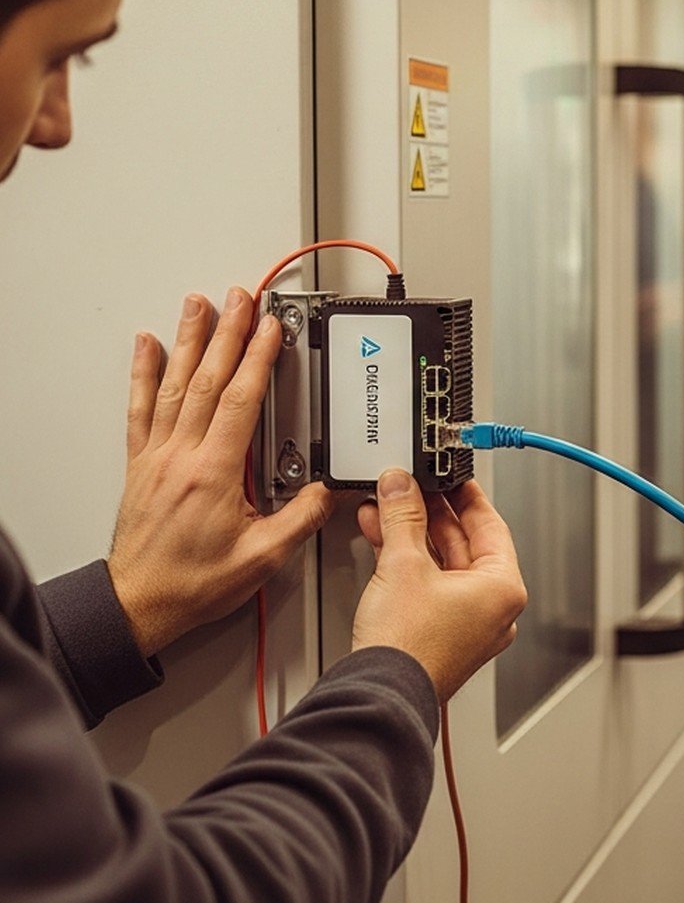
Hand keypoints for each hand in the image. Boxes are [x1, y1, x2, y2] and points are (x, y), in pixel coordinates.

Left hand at [109, 290, 333, 656]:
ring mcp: (156, 457)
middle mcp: (180, 457)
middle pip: (207, 381)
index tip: (270, 329)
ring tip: (197, 305)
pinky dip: (143, 374)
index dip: (256, 360)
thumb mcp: (262, 559)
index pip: (240, 402)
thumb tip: (325, 493)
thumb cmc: (192, 584)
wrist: (139, 603)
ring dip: (188, 340)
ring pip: (174, 386)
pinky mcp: (140, 464)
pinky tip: (146, 347)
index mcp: (213, 475)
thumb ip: (299, 520)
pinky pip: (140, 409)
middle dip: (226, 334)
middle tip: (238, 299)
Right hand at [352, 472, 526, 701]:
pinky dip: (407, 562)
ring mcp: (467, 624)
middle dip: (430, 512)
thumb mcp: (404, 563)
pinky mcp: (440, 633)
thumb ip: (403, 515)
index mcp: (503, 589)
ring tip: (386, 506)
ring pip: (441, 564)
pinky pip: (429, 585)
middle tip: (410, 487)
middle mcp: (492, 608)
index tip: (451, 474)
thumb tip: (401, 486)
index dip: (466, 495)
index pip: (491, 525)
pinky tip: (381, 538)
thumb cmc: (408, 647)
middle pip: (463, 544)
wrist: (378, 694)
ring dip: (412, 534)